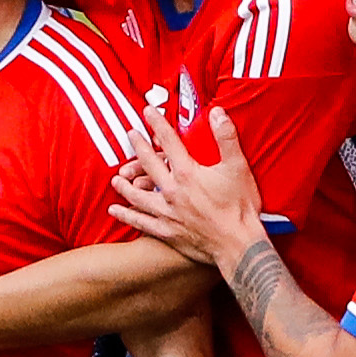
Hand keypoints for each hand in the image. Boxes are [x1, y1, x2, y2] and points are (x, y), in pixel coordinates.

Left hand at [109, 101, 266, 272]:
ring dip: (125, 185)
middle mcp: (171, 192)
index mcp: (187, 173)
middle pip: (148, 164)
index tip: (147, 111)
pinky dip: (126, 215)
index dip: (157, 124)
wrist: (238, 245)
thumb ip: (226, 137)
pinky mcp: (165, 231)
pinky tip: (115, 210)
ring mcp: (166, 213)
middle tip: (130, 135)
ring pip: (137, 195)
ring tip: (117, 178)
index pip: (168, 142)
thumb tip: (217, 112)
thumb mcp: (238, 167)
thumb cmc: (240, 207)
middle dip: (138, 147)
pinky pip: (140, 221)